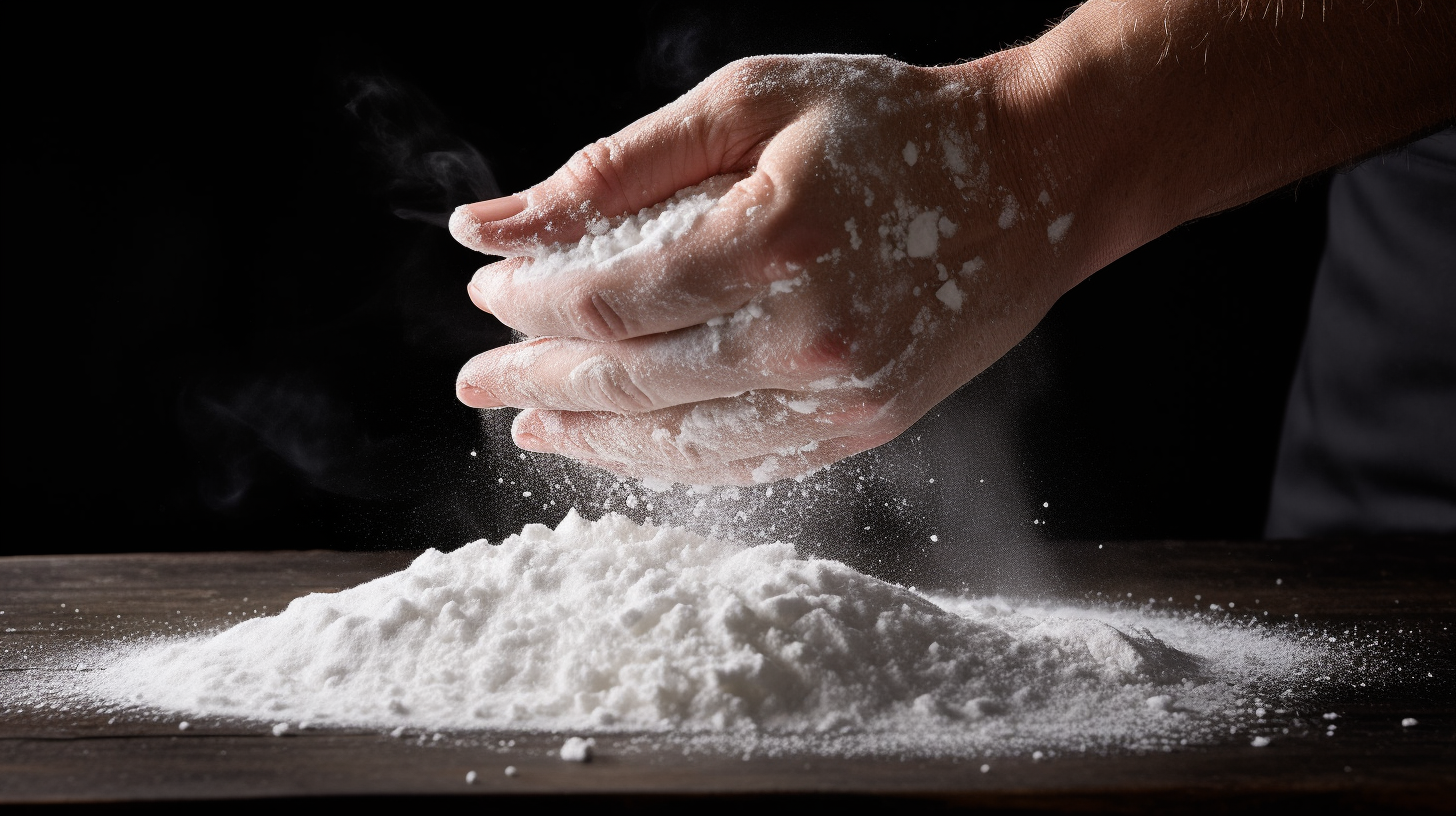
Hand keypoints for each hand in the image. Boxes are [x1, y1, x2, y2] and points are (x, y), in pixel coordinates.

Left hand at [449, 53, 1086, 484]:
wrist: (1033, 178)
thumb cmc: (889, 125)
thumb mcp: (751, 101)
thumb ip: (618, 165)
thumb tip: (490, 221)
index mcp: (775, 241)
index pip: (611, 300)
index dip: (532, 305)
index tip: (486, 289)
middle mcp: (810, 335)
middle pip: (633, 382)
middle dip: (537, 382)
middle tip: (473, 379)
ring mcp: (842, 395)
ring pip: (680, 440)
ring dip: (592, 436)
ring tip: (532, 423)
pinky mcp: (865, 425)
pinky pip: (743, 463)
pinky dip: (669, 460)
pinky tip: (623, 448)